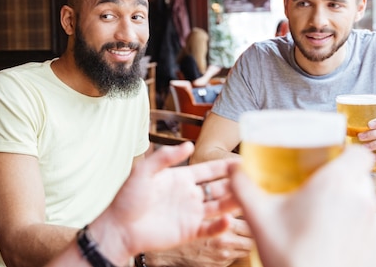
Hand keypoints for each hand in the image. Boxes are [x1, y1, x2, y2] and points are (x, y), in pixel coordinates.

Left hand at [89, 142, 241, 263]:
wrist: (119, 227)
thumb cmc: (127, 198)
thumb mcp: (143, 171)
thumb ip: (165, 157)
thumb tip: (189, 144)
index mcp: (181, 178)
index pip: (209, 170)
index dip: (225, 166)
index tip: (243, 160)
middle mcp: (189, 195)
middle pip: (219, 188)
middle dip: (236, 183)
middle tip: (256, 178)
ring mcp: (191, 214)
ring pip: (220, 207)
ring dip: (234, 202)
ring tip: (250, 197)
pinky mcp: (189, 232)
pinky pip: (210, 229)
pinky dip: (221, 225)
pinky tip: (230, 220)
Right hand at [231, 146, 375, 266]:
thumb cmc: (289, 255)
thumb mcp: (258, 216)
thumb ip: (243, 187)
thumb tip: (232, 169)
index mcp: (335, 184)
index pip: (359, 153)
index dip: (346, 152)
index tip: (329, 158)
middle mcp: (362, 201)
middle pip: (359, 178)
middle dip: (341, 180)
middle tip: (316, 189)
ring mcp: (374, 227)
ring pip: (365, 203)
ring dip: (348, 205)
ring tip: (322, 217)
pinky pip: (369, 229)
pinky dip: (354, 229)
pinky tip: (332, 239)